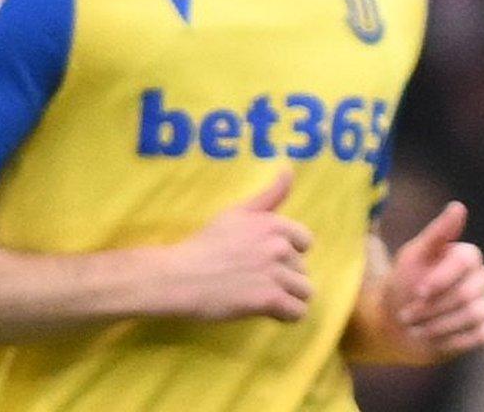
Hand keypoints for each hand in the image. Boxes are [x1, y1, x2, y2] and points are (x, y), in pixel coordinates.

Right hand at [160, 168, 314, 321]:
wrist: (178, 277)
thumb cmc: (204, 244)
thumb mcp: (237, 212)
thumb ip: (269, 195)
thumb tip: (289, 169)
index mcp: (274, 225)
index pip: (306, 242)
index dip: (289, 253)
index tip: (268, 260)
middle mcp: (279, 247)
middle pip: (303, 269)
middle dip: (286, 276)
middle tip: (258, 281)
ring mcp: (275, 274)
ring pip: (304, 291)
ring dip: (289, 297)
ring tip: (265, 298)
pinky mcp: (268, 300)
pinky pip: (298, 312)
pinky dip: (288, 315)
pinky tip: (271, 312)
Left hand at [370, 202, 483, 363]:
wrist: (397, 326)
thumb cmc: (404, 287)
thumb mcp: (413, 258)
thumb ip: (436, 233)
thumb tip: (458, 207)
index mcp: (467, 256)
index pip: (467, 261)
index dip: (441, 279)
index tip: (417, 292)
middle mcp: (483, 277)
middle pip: (469, 292)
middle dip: (434, 308)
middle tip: (407, 316)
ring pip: (476, 314)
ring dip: (439, 325)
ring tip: (416, 329)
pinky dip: (455, 339)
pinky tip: (435, 339)